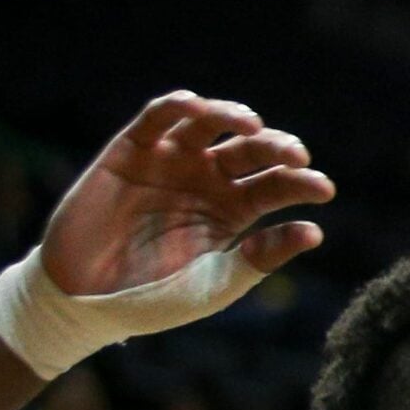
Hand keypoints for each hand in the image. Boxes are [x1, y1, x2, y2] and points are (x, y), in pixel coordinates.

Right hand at [39, 92, 332, 297]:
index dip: (303, 183)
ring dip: (233, 115)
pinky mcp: (131, 152)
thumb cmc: (154, 299)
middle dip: (278, 146)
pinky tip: (196, 106)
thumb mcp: (214, 285)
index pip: (278, 184)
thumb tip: (315, 232)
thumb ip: (260, 258)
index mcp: (236, 208)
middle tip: (297, 156)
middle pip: (253, 149)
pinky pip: (157, 118)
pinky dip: (177, 106)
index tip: (324, 190)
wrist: (85, 304)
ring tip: (252, 125)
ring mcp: (171, 162)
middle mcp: (209, 178)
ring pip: (210, 123)